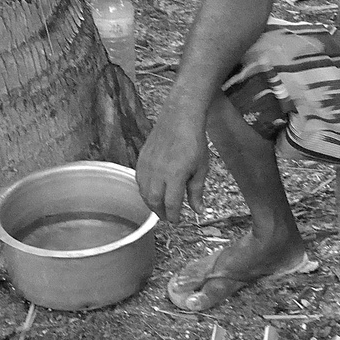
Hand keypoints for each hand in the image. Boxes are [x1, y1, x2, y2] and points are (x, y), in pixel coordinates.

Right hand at [136, 108, 209, 223]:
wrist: (180, 118)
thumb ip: (197, 191)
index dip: (173, 216)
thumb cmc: (194, 141)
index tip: (177, 220)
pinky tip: (151, 191)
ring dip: (151, 203)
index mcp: (175, 175)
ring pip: (144, 192)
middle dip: (160, 212)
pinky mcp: (141, 158)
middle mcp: (158, 172)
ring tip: (159, 207)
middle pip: (154, 201)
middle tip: (167, 217)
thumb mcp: (201, 168)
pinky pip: (139, 180)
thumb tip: (198, 210)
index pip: (171, 204)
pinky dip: (144, 190)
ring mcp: (147, 165)